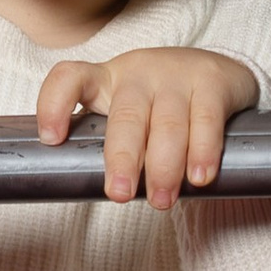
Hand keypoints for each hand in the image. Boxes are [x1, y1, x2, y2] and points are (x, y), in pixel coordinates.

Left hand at [34, 45, 259, 206]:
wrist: (220, 70)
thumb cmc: (160, 103)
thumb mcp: (127, 111)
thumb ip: (111, 142)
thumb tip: (92, 192)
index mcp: (105, 80)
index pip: (69, 78)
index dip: (54, 104)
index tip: (51, 139)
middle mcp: (138, 73)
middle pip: (126, 116)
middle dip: (122, 158)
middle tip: (119, 194)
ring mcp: (175, 75)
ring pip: (167, 123)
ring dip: (164, 166)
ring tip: (161, 200)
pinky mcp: (212, 81)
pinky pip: (205, 119)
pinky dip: (203, 151)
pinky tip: (199, 176)